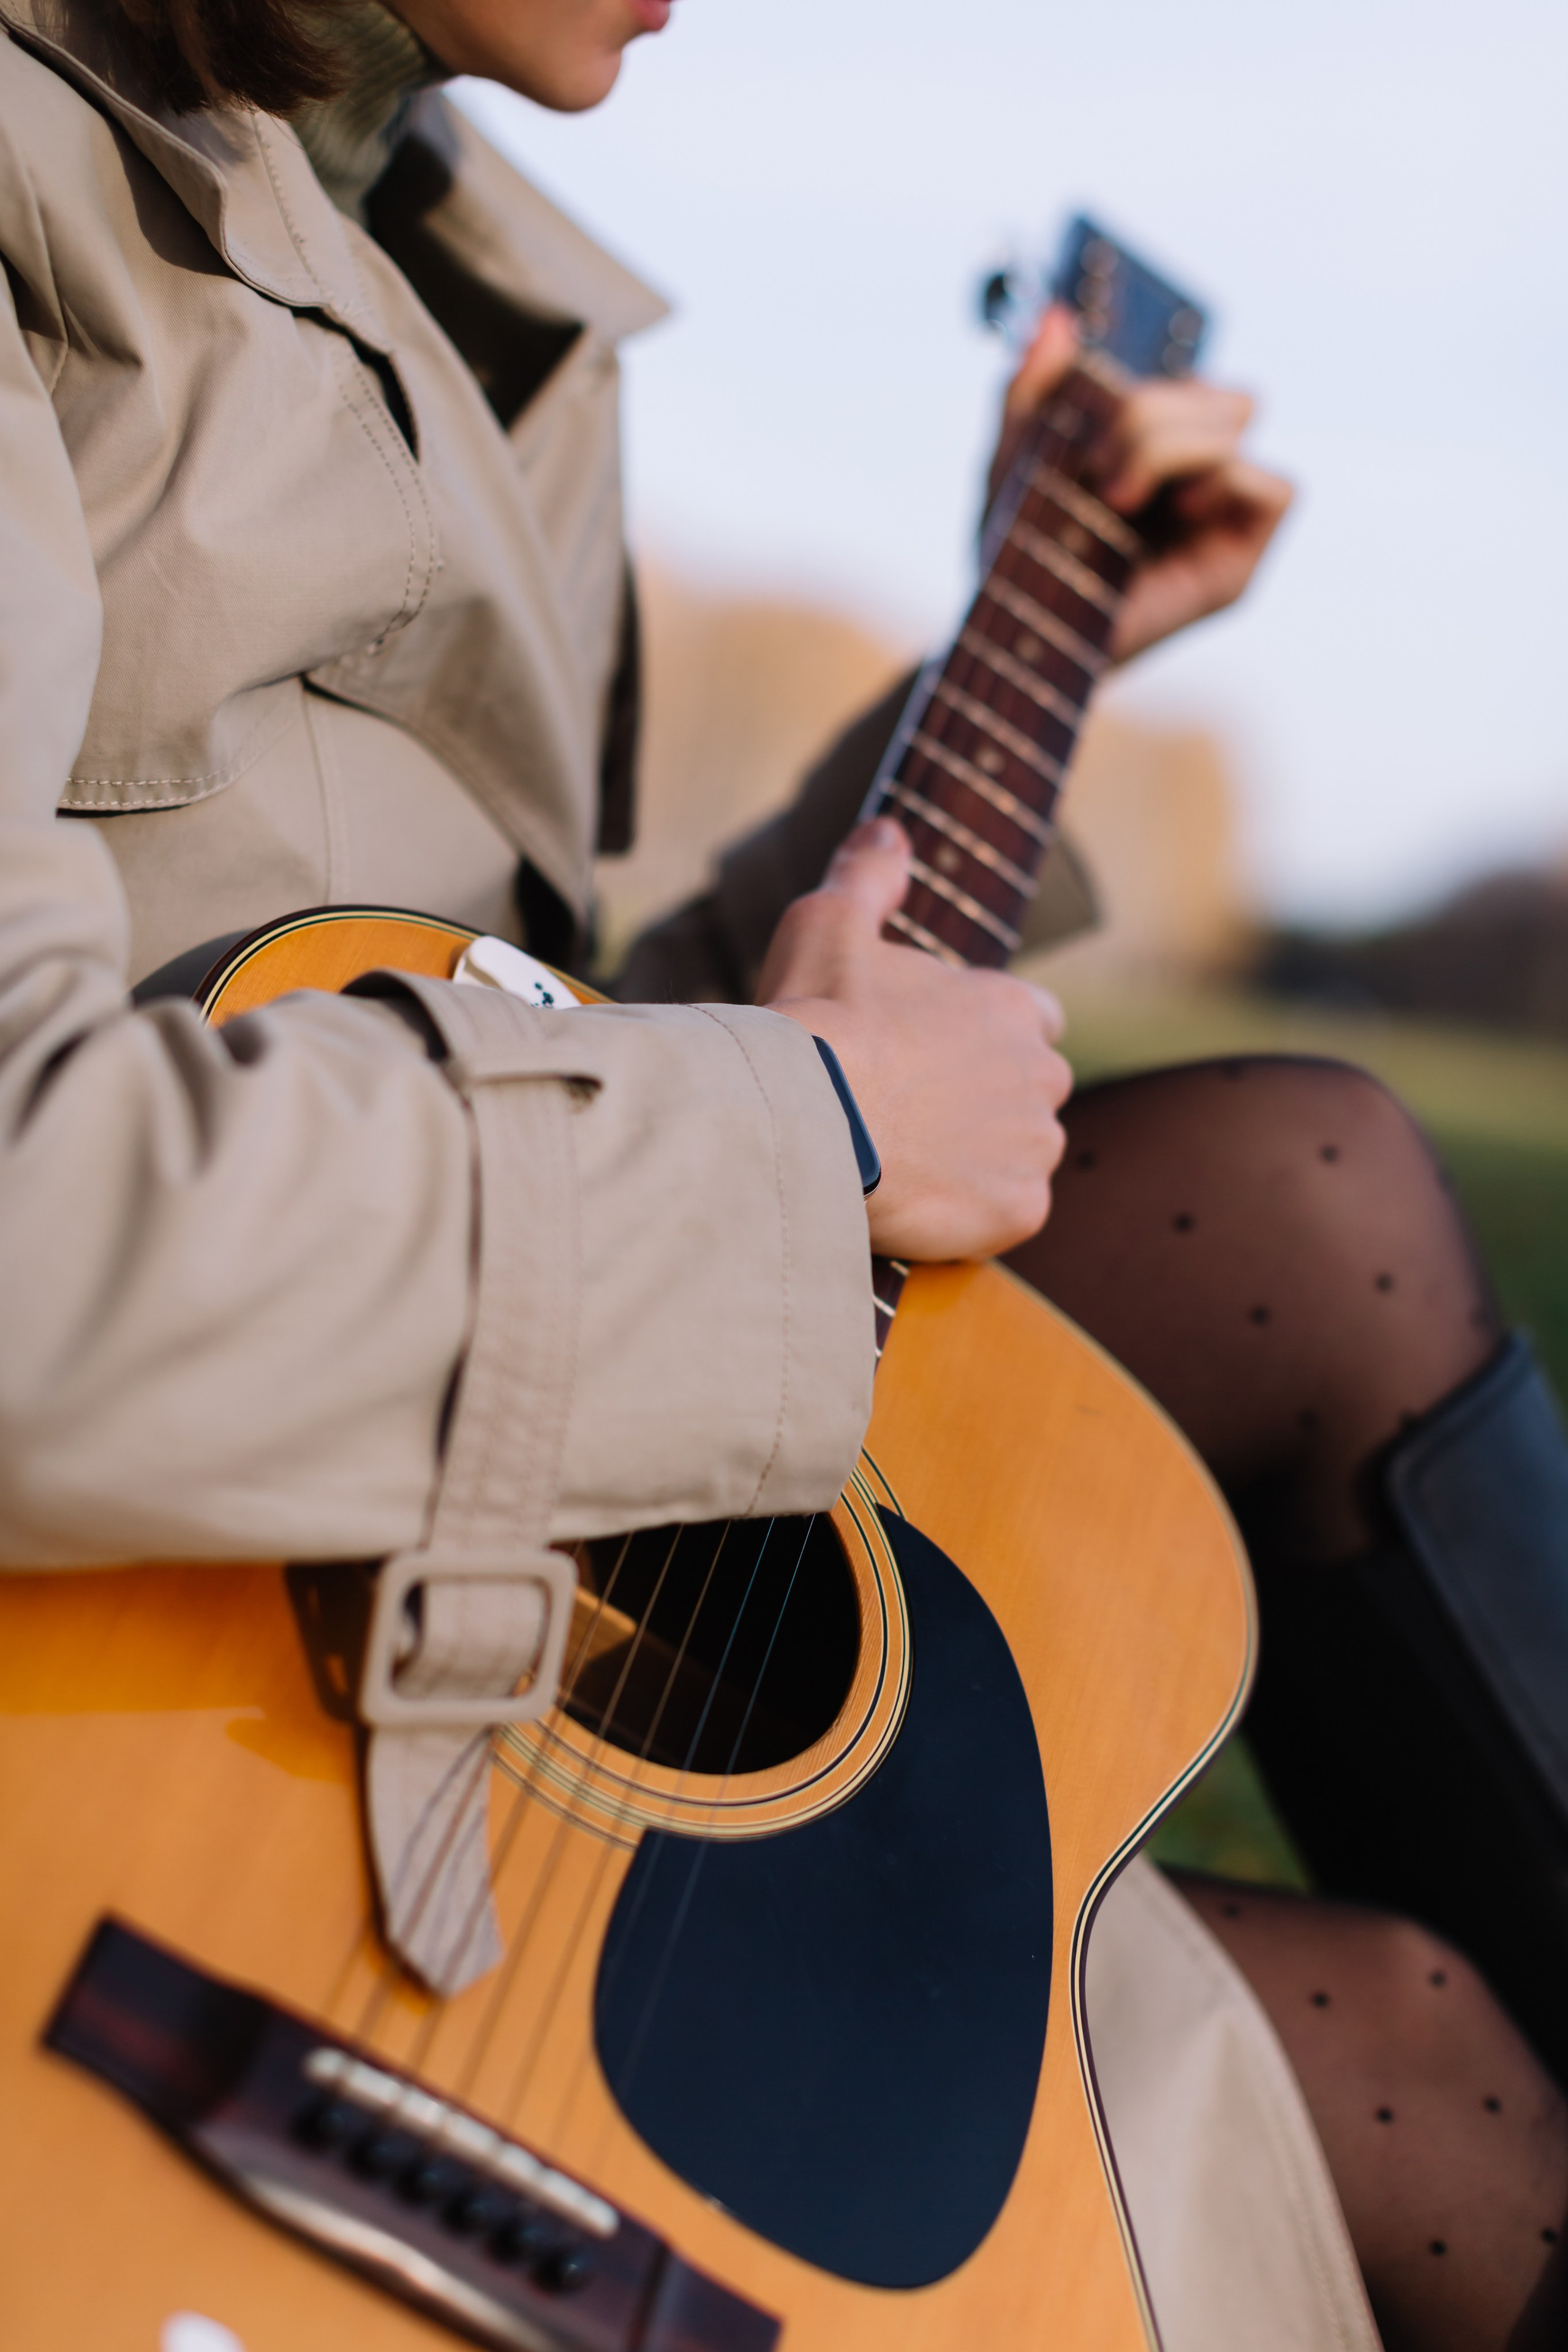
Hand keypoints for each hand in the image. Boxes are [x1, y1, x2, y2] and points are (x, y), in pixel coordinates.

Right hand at [759, 819, 1072, 1261]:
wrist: (804, 1121)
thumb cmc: (816, 1020)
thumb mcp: (828, 923)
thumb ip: (869, 876)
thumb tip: (886, 831)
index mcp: (1011, 1005)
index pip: (1035, 1018)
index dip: (988, 1036)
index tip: (936, 1054)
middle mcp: (1041, 1071)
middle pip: (1031, 1090)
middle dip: (986, 1100)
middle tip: (913, 1112)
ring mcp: (1035, 1146)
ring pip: (1021, 1154)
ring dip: (980, 1157)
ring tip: (909, 1160)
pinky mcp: (1018, 1211)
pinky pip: (1008, 1214)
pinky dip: (973, 1213)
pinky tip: (919, 1202)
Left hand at [990, 305, 1293, 664]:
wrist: (1010, 635)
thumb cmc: (1015, 555)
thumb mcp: (1014, 456)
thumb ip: (1032, 387)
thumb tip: (1055, 319)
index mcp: (1165, 452)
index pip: (1194, 384)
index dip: (1146, 387)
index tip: (1080, 423)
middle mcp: (1204, 483)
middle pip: (1225, 393)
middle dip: (1150, 411)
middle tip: (1094, 466)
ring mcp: (1225, 522)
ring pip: (1242, 423)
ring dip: (1169, 440)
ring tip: (1115, 495)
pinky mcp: (1238, 565)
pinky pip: (1275, 486)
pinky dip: (1220, 478)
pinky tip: (1167, 508)